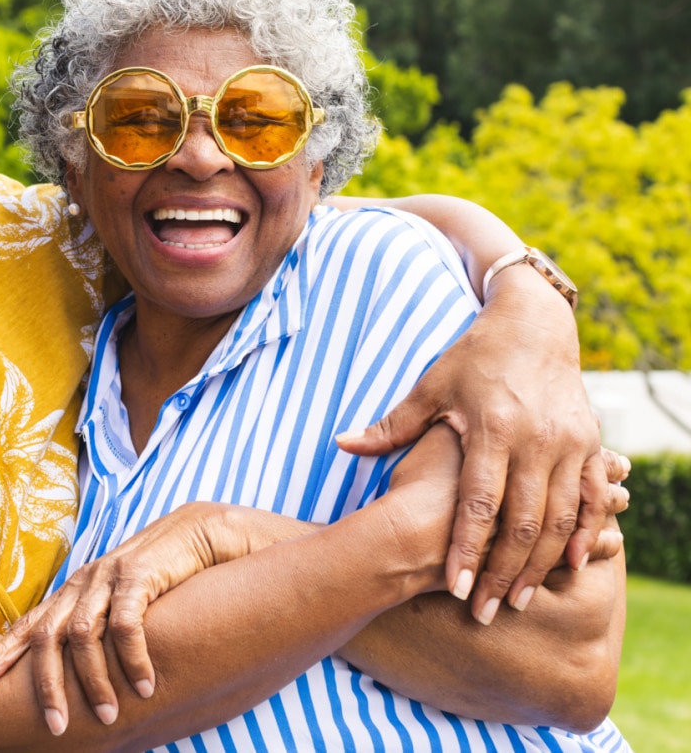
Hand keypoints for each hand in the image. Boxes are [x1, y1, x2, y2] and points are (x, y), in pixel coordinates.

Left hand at [0, 500, 255, 733]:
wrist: (202, 533)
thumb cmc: (163, 575)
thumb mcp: (122, 602)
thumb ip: (100, 626)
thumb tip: (83, 673)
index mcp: (74, 591)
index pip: (28, 625)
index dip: (1, 654)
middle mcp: (84, 582)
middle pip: (46, 636)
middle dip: (46, 686)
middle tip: (54, 728)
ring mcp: (108, 576)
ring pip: (81, 635)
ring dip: (94, 681)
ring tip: (108, 716)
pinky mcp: (138, 574)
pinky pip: (125, 624)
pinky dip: (132, 659)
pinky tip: (145, 686)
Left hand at [338, 267, 601, 623]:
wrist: (534, 325)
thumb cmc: (474, 357)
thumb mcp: (432, 386)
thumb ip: (393, 425)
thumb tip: (342, 443)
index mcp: (492, 427)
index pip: (478, 502)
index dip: (467, 548)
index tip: (456, 588)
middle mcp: (536, 439)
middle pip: (523, 523)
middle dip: (505, 572)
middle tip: (488, 612)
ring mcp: (569, 444)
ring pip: (562, 519)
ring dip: (543, 564)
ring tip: (520, 600)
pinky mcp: (591, 444)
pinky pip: (593, 499)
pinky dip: (585, 534)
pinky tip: (569, 565)